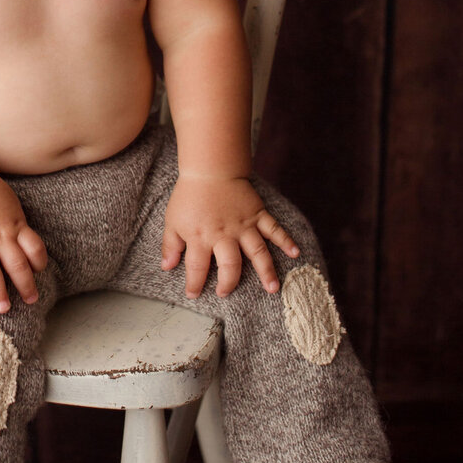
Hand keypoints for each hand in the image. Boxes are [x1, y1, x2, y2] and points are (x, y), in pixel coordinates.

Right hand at [0, 168, 48, 314]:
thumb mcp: (9, 204)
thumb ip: (15, 224)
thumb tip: (24, 239)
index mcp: (13, 226)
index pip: (34, 247)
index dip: (39, 262)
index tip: (38, 272)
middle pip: (16, 263)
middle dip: (25, 284)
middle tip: (31, 300)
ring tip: (2, 308)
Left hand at [161, 174, 298, 296]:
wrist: (210, 169)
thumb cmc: (189, 196)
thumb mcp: (172, 221)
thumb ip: (170, 245)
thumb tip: (167, 267)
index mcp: (201, 237)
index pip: (197, 268)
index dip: (194, 284)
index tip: (194, 294)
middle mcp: (224, 235)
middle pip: (230, 265)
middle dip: (229, 283)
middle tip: (225, 292)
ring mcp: (243, 225)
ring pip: (257, 252)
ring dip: (266, 271)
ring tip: (273, 289)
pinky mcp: (257, 214)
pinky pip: (274, 229)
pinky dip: (286, 240)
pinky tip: (295, 253)